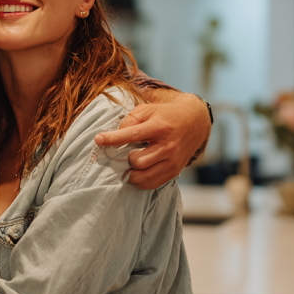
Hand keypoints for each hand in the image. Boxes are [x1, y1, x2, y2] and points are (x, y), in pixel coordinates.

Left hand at [95, 93, 209, 188]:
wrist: (195, 122)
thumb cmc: (166, 115)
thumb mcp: (148, 109)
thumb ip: (130, 120)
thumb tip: (116, 135)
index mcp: (159, 128)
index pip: (132, 135)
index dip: (112, 139)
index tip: (98, 140)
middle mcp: (167, 146)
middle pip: (138, 161)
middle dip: (127, 158)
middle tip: (125, 153)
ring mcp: (172, 161)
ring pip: (144, 176)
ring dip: (132, 172)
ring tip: (130, 164)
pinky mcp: (174, 171)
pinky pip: (153, 184)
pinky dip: (141, 181)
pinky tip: (137, 172)